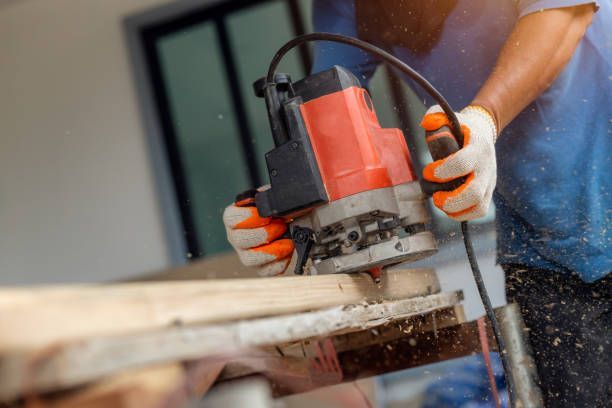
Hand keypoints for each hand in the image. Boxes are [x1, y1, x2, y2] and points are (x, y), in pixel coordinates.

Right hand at [223, 199, 295, 275]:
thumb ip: (271, 195)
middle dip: (263, 233)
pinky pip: (267, 271)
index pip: (231, 218)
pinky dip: (280, 262)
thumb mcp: (273, 198)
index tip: (266, 215)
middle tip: (281, 226)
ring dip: (272, 250)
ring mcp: (246, 254)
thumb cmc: (278, 212)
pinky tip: (289, 252)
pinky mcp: (260, 268)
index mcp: (235, 218)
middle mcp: (237, 237)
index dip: (248, 217)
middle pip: (240, 240)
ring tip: (288, 241)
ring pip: (250, 259)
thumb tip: (277, 196)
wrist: (289, 226)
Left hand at [421, 105, 496, 220]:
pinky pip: (479, 210)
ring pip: (479, 205)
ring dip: (456, 210)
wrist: (482, 133)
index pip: (463, 162)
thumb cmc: (461, 128)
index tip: (428, 172)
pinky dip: (463, 215)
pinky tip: (448, 209)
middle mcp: (486, 166)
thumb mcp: (449, 116)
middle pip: (474, 192)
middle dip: (451, 199)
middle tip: (436, 197)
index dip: (444, 171)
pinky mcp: (486, 191)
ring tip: (441, 203)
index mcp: (477, 146)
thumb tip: (427, 123)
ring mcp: (488, 181)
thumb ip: (436, 117)